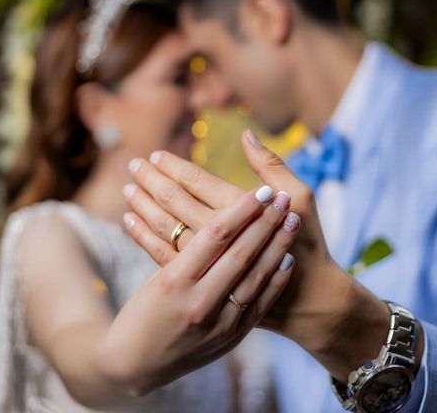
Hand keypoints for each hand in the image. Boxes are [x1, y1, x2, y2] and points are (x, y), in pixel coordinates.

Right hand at [97, 185, 298, 395]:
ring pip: (255, 277)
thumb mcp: (153, 279)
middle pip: (241, 254)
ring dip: (277, 246)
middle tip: (284, 198)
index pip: (216, 236)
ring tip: (292, 220)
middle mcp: (198, 302)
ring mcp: (217, 324)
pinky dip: (275, 281)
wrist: (134, 366)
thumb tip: (214, 216)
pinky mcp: (230, 339)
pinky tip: (288, 259)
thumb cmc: (140, 314)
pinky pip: (259, 305)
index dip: (243, 210)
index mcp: (174, 280)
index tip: (262, 190)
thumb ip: (184, 253)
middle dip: (265, 222)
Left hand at [124, 130, 392, 380]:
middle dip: (152, 180)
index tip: (156, 154)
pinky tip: (130, 223)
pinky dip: (144, 237)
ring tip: (128, 189)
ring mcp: (207, 262)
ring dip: (143, 205)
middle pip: (174, 202)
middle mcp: (219, 237)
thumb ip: (273, 166)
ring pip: (164, 228)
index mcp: (242, 211)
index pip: (197, 181)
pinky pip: (163, 256)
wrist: (308, 301)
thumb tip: (246, 135)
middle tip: (134, 164)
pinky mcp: (201, 282)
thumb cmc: (308, 243)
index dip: (173, 166)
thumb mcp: (303, 199)